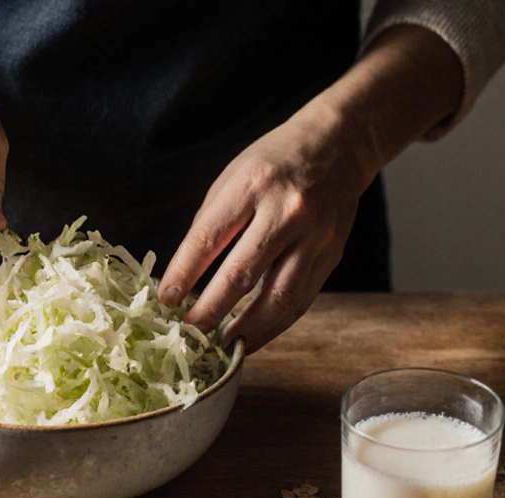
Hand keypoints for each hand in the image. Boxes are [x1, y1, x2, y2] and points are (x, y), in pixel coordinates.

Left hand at [156, 24, 463, 351]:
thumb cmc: (274, 162)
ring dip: (248, 330)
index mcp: (252, 184)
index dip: (184, 274)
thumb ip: (210, 224)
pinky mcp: (331, 254)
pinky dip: (274, 324)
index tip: (166, 301)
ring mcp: (315, 236)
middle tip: (189, 333)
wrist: (338, 144)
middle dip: (211, 310)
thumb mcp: (233, 177)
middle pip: (243, 274)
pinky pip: (301, 299)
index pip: (209, 237)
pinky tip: (253, 336)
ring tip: (223, 347)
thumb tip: (183, 278)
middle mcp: (287, 211)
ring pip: (279, 298)